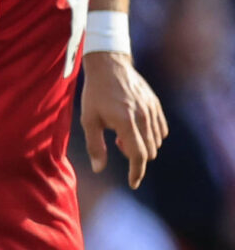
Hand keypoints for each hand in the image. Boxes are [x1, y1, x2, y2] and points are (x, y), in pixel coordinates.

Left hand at [80, 50, 165, 187]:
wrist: (109, 66)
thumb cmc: (94, 94)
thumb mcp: (88, 120)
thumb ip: (95, 146)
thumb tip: (99, 169)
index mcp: (126, 123)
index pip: (138, 155)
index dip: (136, 172)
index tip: (133, 183)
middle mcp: (144, 118)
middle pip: (149, 151)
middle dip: (135, 156)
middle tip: (117, 142)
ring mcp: (153, 111)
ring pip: (157, 142)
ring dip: (143, 145)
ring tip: (123, 132)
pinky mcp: (157, 105)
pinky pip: (161, 130)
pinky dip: (152, 135)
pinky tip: (136, 128)